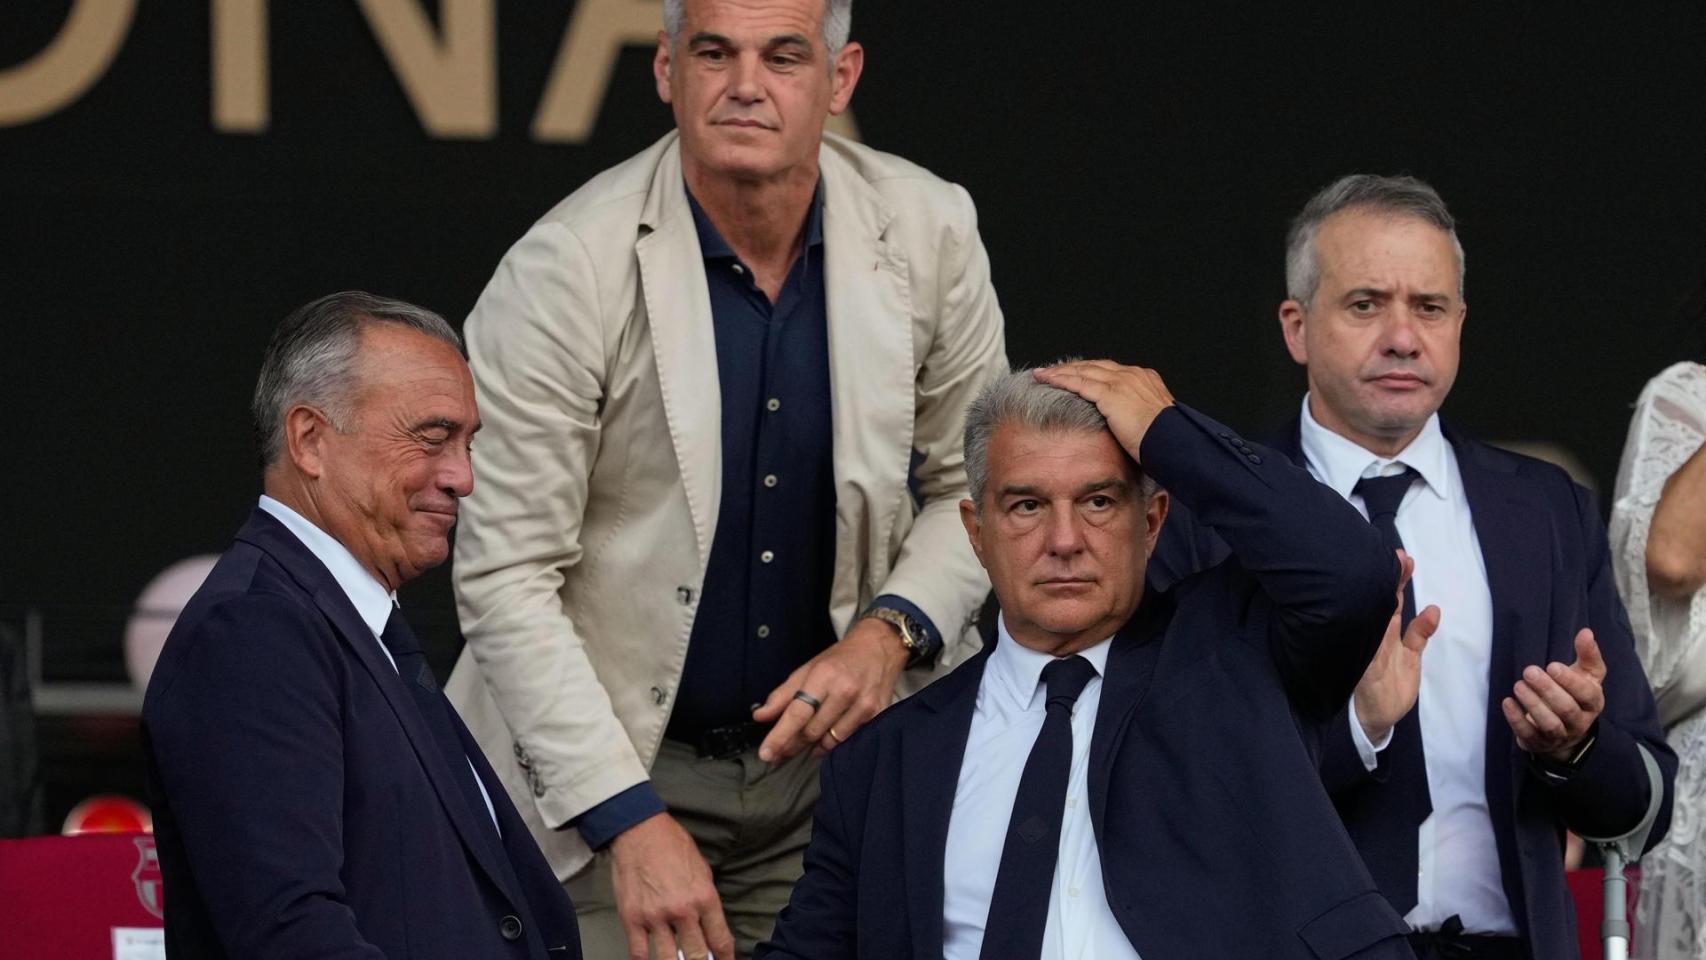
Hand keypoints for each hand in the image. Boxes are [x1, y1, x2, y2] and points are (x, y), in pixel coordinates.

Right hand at [608, 813, 732, 959]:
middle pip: (697, 955)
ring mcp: (656, 917)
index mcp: (704, 898)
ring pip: (669, 959)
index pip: (721, 939)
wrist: (640, 832)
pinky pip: (639, 952)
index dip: (726, 957)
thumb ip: (706, 900)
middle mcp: (683, 911)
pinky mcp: (632, 918)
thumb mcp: (702, 870)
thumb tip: (709, 925)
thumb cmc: (673, 846)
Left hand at [753, 618, 906, 761]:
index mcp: (824, 676)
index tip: (765, 754)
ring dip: (812, 747)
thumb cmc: (840, 659)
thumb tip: (760, 716)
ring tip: (803, 743)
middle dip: (792, 745)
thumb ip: (782, 695)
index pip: (797, 713)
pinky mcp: (877, 715)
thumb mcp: (807, 669)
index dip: (779, 736)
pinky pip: (848, 740)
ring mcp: (864, 704)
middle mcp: (845, 691)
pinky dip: (832, 743)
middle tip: (779, 752)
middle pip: (811, 731)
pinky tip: (825, 739)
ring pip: (830, 741)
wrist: (879, 647)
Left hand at [1032, 360, 1174, 458]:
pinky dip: (1061, 380)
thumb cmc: (1167, 441)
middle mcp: (1132, 375)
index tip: (1074, 373)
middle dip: (1072, 367)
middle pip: (1094, 366)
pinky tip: (1047, 380)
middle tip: (1052, 369)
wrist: (1174, 443)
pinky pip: (1079, 383)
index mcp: (1144, 379)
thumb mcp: (1153, 423)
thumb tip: (1128, 426)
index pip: (1110, 370)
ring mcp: (1121, 382)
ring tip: (1043, 373)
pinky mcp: (1111, 394)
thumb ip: (1137, 416)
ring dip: (1060, 371)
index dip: (1089, 370)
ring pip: (1083, 371)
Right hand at [1353, 551, 1439, 742]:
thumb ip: (1420, 633)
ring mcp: (1370, 653)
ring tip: (1390, 578)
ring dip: (1382, 601)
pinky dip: (1373, 636)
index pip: (1392, 601)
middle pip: (1383, 606)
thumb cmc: (1392, 685)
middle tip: (1399, 558)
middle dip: (1390, 582)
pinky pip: (1370, 652)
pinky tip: (1377, 618)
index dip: (1399, 581)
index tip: (1406, 560)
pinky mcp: (1367, 671)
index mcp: (1387, 633)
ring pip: (1376, 622)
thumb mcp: (1411, 656)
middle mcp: (1376, 638)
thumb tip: (1434, 609)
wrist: (1376, 717)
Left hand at [1502, 628, 1606, 763]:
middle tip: (1529, 672)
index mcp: (1593, 703)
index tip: (1552, 666)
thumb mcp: (1586, 675)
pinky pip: (1528, 734)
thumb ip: (1587, 655)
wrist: (1567, 732)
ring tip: (1518, 686)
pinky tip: (1507, 702)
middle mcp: (1580, 722)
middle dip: (1547, 690)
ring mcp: (1560, 735)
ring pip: (1550, 724)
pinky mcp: (1539, 742)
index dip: (1570, 681)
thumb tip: (1586, 632)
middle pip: (1566, 709)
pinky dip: (1516, 719)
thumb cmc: (1575, 695)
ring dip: (1533, 705)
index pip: (1586, 694)